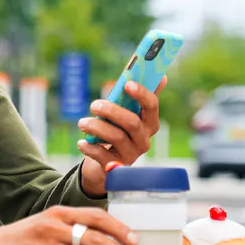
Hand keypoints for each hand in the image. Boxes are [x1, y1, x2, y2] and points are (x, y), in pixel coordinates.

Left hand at [76, 76, 166, 196]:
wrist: (106, 165)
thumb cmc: (116, 132)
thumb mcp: (126, 114)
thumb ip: (138, 97)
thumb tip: (162, 76)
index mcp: (149, 123)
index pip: (152, 106)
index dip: (141, 94)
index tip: (127, 83)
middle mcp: (144, 140)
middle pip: (132, 122)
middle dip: (112, 111)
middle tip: (94, 104)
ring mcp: (131, 155)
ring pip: (116, 137)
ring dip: (96, 127)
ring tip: (82, 123)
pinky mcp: (116, 168)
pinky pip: (102, 156)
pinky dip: (90, 148)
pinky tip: (82, 143)